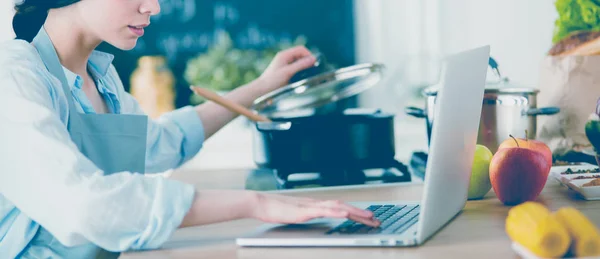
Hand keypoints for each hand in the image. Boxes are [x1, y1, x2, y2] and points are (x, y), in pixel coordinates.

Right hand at [250, 193, 379, 226]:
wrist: (261, 203)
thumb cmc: (275, 209)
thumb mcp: (296, 214)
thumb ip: (308, 214)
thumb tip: (317, 217)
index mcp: (316, 204)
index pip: (340, 207)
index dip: (356, 212)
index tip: (369, 218)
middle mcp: (316, 203)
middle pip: (344, 206)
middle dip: (361, 213)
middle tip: (377, 220)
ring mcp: (311, 206)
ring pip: (338, 207)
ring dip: (354, 212)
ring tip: (368, 217)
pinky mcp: (304, 211)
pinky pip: (323, 211)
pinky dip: (335, 212)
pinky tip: (344, 214)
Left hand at [258, 46, 316, 92]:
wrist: (261, 90)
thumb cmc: (272, 81)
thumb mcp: (288, 72)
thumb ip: (300, 65)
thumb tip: (313, 59)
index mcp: (284, 55)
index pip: (301, 49)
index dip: (309, 55)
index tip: (314, 64)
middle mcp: (285, 58)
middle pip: (301, 55)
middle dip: (307, 61)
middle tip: (312, 70)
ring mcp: (285, 64)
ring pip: (299, 62)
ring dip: (304, 67)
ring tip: (307, 75)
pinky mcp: (285, 71)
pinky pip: (296, 68)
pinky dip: (301, 71)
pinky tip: (301, 78)